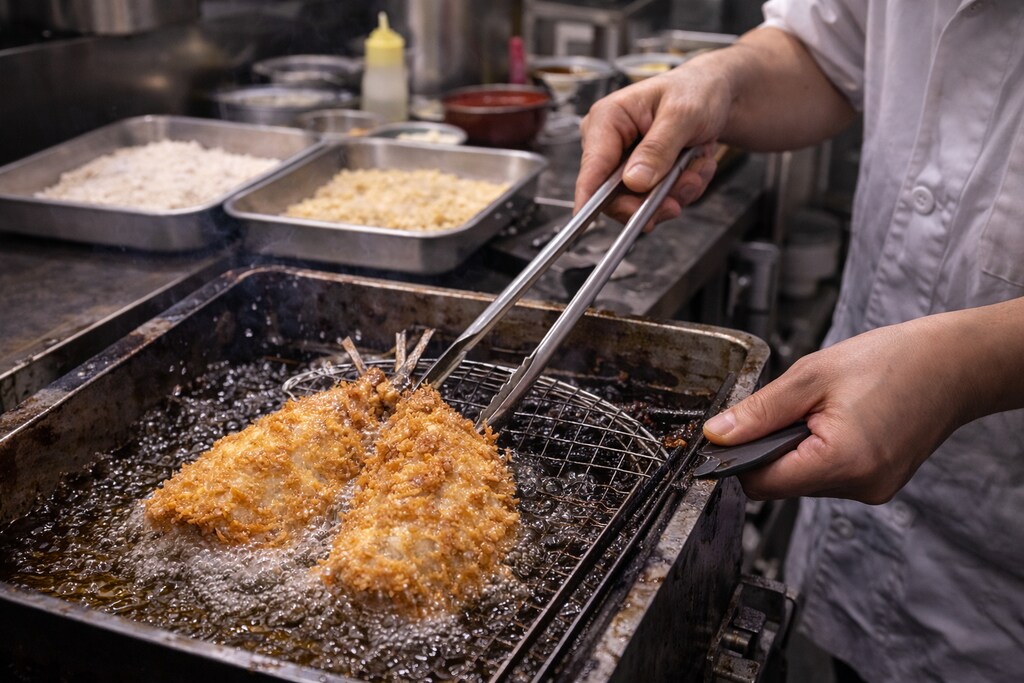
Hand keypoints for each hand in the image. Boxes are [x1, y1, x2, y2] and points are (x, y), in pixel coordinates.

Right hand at [575, 65, 729, 227]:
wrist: (716, 96)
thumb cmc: (696, 90)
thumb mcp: (682, 114)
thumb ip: (658, 148)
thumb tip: (634, 181)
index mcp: (608, 119)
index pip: (592, 166)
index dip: (588, 196)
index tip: (587, 219)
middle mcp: (609, 144)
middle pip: (614, 195)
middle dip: (654, 197)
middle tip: (686, 187)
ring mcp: (624, 164)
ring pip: (638, 203)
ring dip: (674, 192)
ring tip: (697, 168)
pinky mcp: (640, 178)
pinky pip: (655, 202)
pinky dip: (681, 190)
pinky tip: (694, 168)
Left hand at [702, 314, 981, 503]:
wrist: (955, 365)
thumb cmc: (892, 361)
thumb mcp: (811, 375)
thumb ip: (759, 412)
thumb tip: (717, 436)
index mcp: (841, 461)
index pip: (760, 483)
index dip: (738, 457)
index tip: (736, 430)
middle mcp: (859, 486)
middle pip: (780, 484)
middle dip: (772, 447)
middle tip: (794, 407)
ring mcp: (872, 490)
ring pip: (802, 480)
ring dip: (797, 448)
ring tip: (824, 409)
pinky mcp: (878, 485)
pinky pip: (828, 475)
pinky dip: (820, 451)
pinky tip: (840, 421)